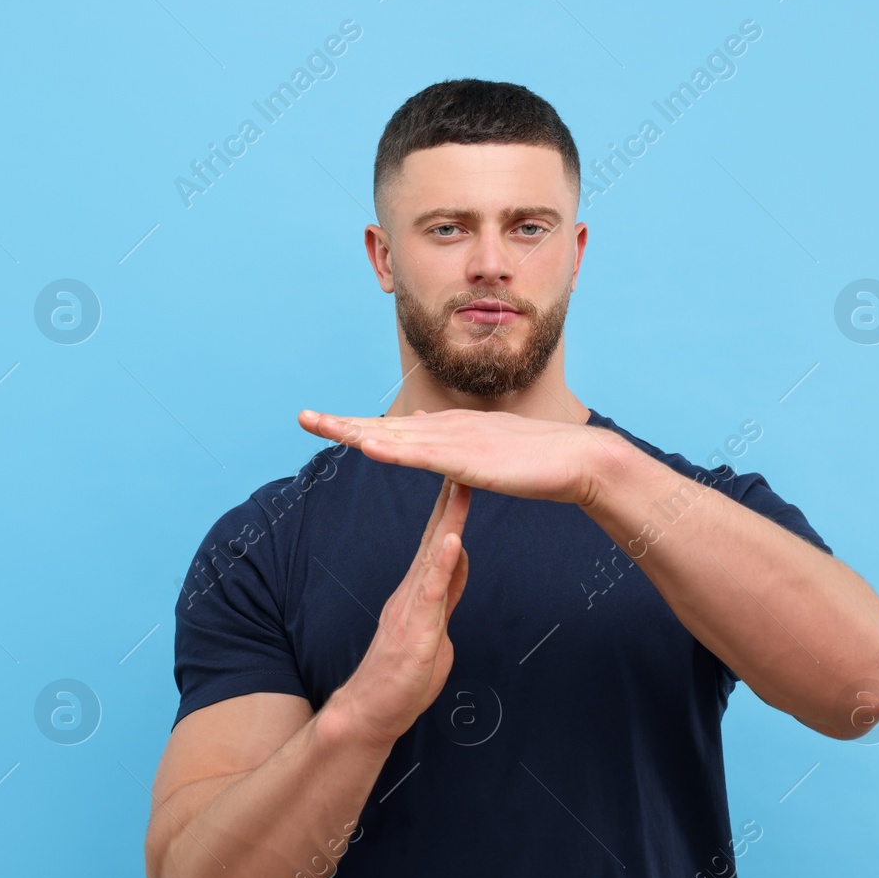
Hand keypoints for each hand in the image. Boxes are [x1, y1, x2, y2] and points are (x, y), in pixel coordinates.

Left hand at [298, 407, 627, 506]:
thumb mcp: (487, 452)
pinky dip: (393, 450)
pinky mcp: (469, 460)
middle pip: (383, 426)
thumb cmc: (537, 460)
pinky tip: (367, 446)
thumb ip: (459, 446)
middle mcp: (446, 429)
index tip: (324, 422)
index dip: (356, 425)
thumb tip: (433, 433)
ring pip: (395, 437)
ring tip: (321, 425)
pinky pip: (423, 456)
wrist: (576, 458)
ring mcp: (456, 443)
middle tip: (302, 417)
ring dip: (356, 431)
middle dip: (341, 423)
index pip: (393, 428)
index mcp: (449, 430)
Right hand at [329, 475, 470, 748]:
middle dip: (450, 497)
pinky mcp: (414, 629)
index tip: (463, 472)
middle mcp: (412, 590)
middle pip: (436, 535)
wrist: (371, 712)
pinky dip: (443, 563)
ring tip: (460, 485)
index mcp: (419, 589)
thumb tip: (462, 558)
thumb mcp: (436, 626)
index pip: (439, 539)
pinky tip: (454, 539)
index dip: (452, 505)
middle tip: (460, 456)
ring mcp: (411, 607)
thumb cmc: (403, 677)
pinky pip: (431, 590)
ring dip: (448, 519)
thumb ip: (447, 591)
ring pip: (434, 555)